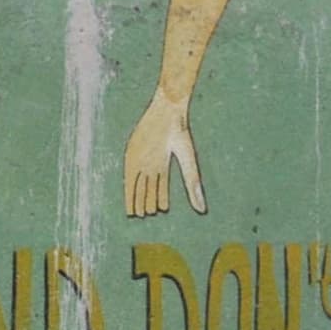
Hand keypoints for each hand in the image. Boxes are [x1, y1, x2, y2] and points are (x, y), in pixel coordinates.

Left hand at [124, 92, 205, 217]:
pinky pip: (129, 180)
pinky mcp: (131, 158)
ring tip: (136, 215)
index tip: (163, 210)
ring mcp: (140, 160)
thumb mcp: (188, 161)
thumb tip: (202, 207)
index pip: (162, 184)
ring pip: (138, 186)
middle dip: (148, 201)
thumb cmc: (179, 133)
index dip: (162, 197)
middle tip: (147, 215)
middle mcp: (151, 163)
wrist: (166, 113)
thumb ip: (193, 184)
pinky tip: (128, 206)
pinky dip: (129, 194)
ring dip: (137, 201)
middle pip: (148, 186)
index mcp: (164, 161)